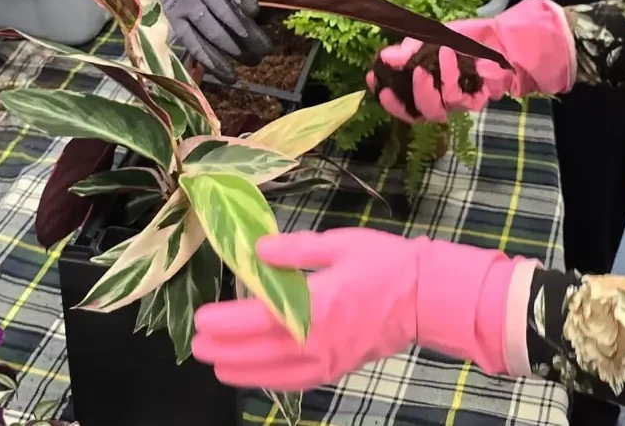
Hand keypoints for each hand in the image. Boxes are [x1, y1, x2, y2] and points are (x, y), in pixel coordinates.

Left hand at [192, 229, 535, 390]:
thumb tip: (258, 250)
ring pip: (277, 372)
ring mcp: (329, 358)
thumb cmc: (385, 263)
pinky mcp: (338, 367)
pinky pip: (298, 381)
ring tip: (216, 365)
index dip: (227, 322)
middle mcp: (319, 339)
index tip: (202, 319)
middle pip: (262, 351)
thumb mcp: (340, 244)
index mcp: (319, 305)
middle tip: (197, 346)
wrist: (427, 296)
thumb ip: (296, 250)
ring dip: (243, 370)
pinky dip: (272, 380)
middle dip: (225, 350)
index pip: (261, 319)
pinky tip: (256, 376)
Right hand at [368, 0, 575, 122]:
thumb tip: (385, 58)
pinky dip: (449, 75)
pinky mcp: (474, 100)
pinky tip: (448, 55)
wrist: (498, 38)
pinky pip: (457, 97)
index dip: (387, 98)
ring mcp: (456, 102)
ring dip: (428, 87)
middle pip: (416, 114)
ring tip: (427, 65)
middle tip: (402, 79)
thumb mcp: (431, 37)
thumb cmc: (463, 39)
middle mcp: (438, 98)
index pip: (401, 103)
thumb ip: (409, 49)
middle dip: (404, 100)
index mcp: (424, 86)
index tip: (374, 81)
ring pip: (436, 110)